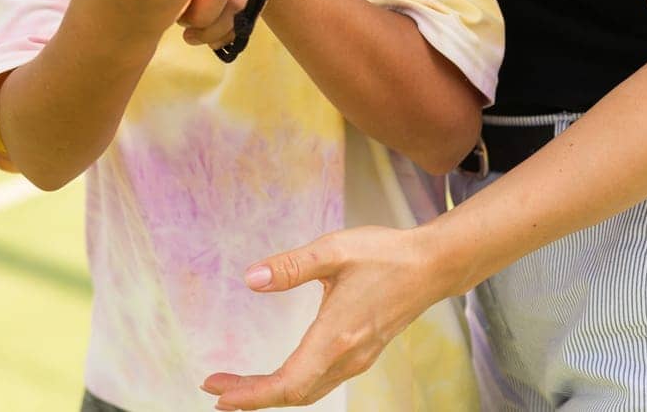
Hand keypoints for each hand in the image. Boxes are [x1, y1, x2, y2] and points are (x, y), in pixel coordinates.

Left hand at [200, 224, 453, 408]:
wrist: (432, 265)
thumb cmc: (384, 254)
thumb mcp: (333, 250)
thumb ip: (291, 265)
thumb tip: (251, 279)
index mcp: (338, 335)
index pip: (290, 381)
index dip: (252, 394)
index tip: (218, 393)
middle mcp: (348, 355)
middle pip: (295, 394)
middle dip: (252, 396)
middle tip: (214, 388)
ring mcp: (357, 358)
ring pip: (309, 390)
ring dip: (270, 392)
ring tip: (234, 385)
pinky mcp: (361, 353)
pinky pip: (321, 381)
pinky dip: (292, 384)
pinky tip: (275, 376)